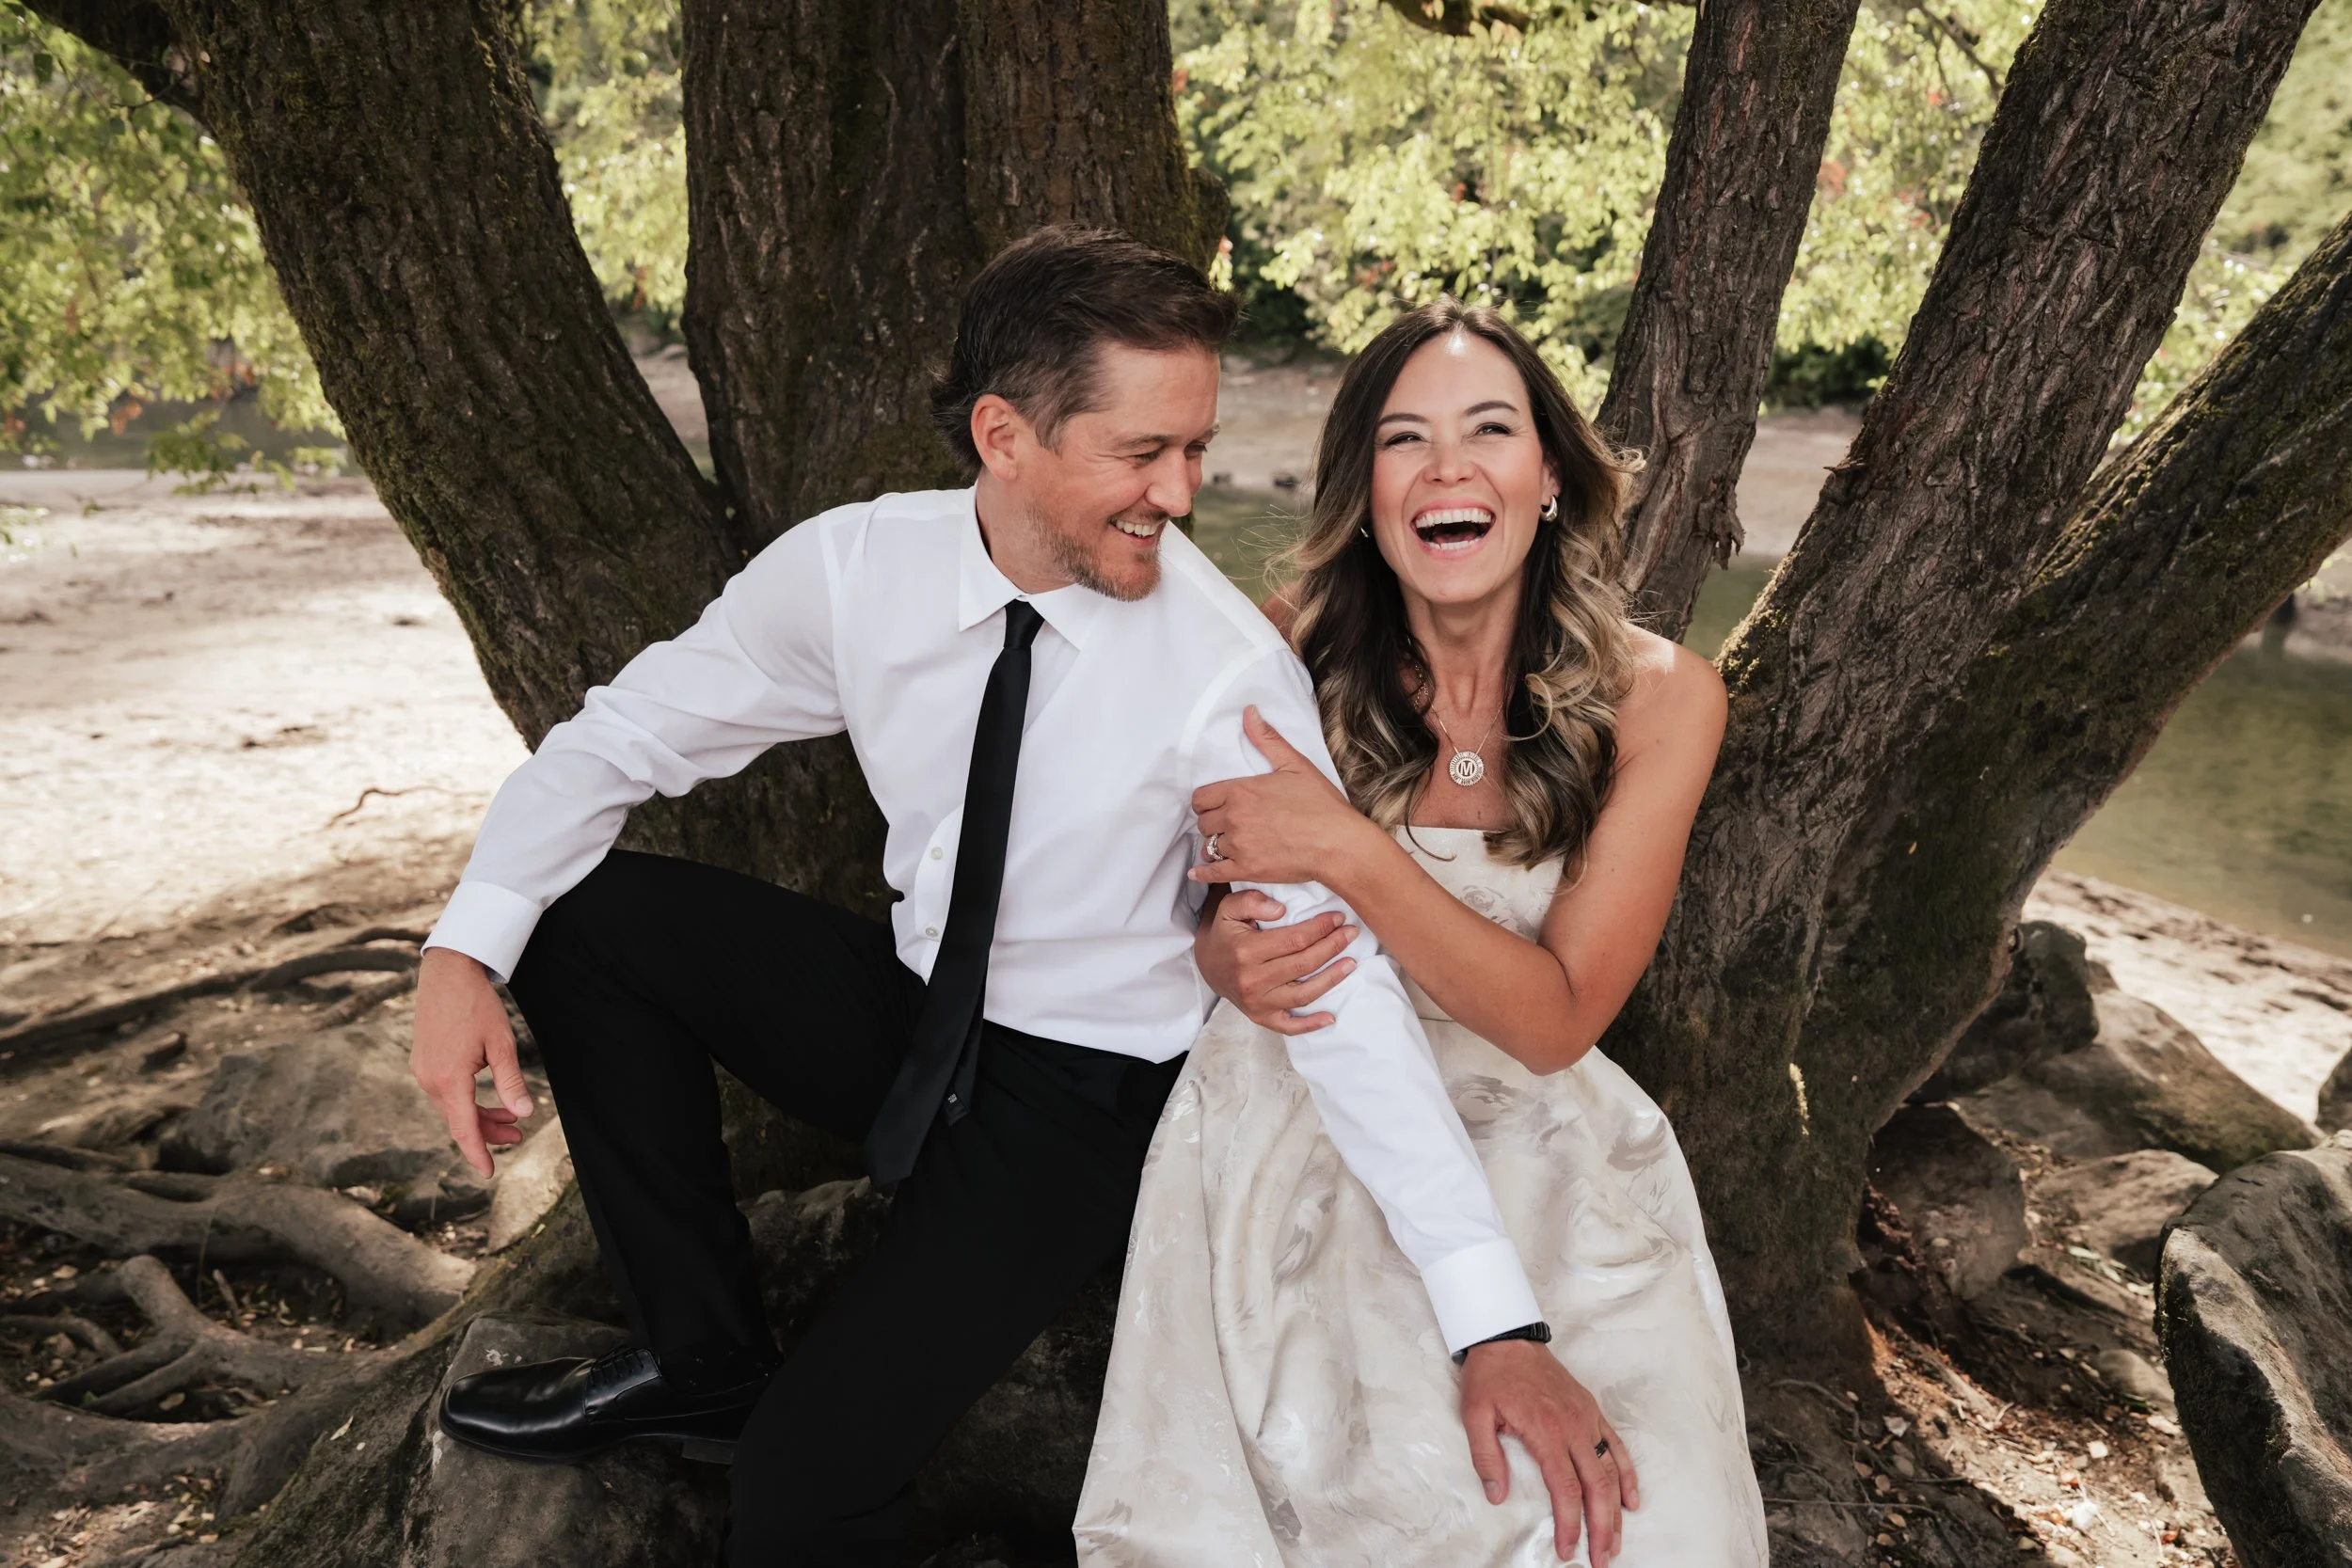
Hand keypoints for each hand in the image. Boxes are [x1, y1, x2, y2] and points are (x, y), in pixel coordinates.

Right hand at [411, 946, 535, 1177]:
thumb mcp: (502, 1044)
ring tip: (510, 1118)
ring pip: (452, 1107)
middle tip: (517, 1136)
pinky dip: (466, 1100)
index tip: (488, 1173)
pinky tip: (487, 1096)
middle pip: (459, 1120)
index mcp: (449, 1080)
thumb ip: (511, 1082)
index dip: (478, 1153)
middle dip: (487, 1132)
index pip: (464, 1128)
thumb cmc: (476, 1005)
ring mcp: (422, 1071)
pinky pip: (445, 1092)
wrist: (447, 973)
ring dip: (479, 1115)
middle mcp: (429, 1080)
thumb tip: (523, 1113)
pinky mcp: (422, 1062)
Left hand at [1190, 707, 1374, 888]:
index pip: (1201, 798)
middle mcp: (1234, 818)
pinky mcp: (1247, 870)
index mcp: (1241, 791)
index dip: (1207, 801)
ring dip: (1214, 845)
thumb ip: (1267, 739)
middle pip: (1202, 822)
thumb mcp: (1295, 764)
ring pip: (1208, 847)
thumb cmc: (1321, 804)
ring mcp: (1239, 845)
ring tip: (1225, 845)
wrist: (1338, 843)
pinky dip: (1203, 874)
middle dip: (1211, 822)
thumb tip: (1248, 712)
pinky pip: (1214, 873)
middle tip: (1224, 824)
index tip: (1215, 805)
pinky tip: (1197, 873)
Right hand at [1195, 889, 1357, 1033]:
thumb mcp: (1229, 909)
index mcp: (1246, 951)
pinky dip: (1310, 1025)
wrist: (1208, 965)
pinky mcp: (1261, 1017)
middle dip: (1332, 947)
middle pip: (1304, 964)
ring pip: (1303, 994)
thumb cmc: (1225, 933)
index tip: (1337, 918)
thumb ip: (1251, 901)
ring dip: (1331, 979)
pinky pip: (1288, 1026)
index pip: (1294, 940)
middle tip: (1350, 933)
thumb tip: (1280, 909)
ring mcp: (1257, 1003)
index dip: (1320, 928)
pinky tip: (1330, 1017)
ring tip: (1351, 963)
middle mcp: (1252, 980)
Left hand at [1459, 1338, 1639, 1565]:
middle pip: (1597, 1486)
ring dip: (1617, 1509)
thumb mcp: (1474, 1414)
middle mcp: (1573, 1427)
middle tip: (1602, 1559)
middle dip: (1603, 1528)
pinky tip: (1631, 1500)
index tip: (1568, 1550)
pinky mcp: (1591, 1410)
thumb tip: (1496, 1495)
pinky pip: (1617, 1445)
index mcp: (1545, 1431)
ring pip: (1612, 1471)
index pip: (1566, 1489)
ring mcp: (1586, 1418)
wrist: (1507, 1337)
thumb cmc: (1490, 1376)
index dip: (1570, 1524)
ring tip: (1617, 1541)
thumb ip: (1486, 1457)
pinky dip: (1627, 1474)